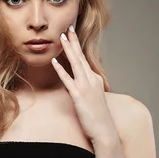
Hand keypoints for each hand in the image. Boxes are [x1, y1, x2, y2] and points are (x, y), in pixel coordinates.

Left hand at [52, 26, 117, 144]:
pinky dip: (60, 69)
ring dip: (68, 49)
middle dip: (73, 41)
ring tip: (61, 37)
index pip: (83, 58)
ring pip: (75, 63)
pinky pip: (67, 80)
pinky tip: (54, 61)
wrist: (104, 131)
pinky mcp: (78, 96)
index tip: (71, 33)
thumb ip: (86, 88)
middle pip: (80, 56)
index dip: (76, 45)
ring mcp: (85, 87)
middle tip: (67, 26)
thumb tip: (77, 84)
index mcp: (94, 78)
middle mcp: (91, 79)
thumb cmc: (98, 117)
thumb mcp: (93, 98)